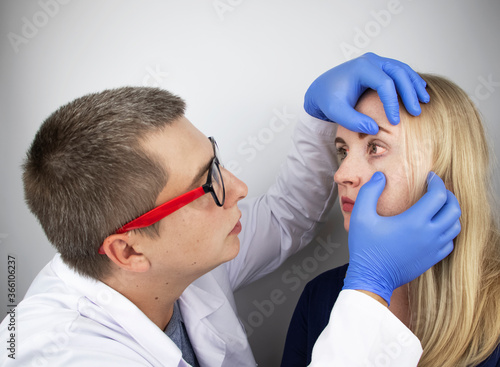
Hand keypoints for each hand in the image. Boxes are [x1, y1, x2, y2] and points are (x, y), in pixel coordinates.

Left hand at [304, 52, 428, 133]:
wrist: (321, 89)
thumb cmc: (327, 99)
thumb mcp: (336, 112)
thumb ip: (353, 122)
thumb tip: (374, 130)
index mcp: (361, 68)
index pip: (385, 84)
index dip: (392, 103)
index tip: (394, 122)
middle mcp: (371, 61)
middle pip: (398, 73)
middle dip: (410, 92)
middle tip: (417, 111)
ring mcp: (376, 62)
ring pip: (402, 70)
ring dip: (414, 85)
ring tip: (424, 101)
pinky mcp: (379, 67)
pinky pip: (399, 72)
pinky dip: (410, 81)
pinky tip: (419, 92)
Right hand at [342, 171, 460, 304]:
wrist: (372, 277)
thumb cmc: (366, 247)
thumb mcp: (361, 215)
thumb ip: (370, 191)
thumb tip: (380, 177)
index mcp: (414, 221)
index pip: (439, 195)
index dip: (437, 182)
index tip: (431, 177)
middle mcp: (429, 234)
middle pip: (454, 209)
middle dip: (448, 195)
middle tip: (437, 189)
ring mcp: (433, 248)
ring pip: (455, 226)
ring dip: (450, 212)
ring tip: (438, 206)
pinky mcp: (432, 259)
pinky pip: (450, 242)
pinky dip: (448, 230)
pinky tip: (435, 227)